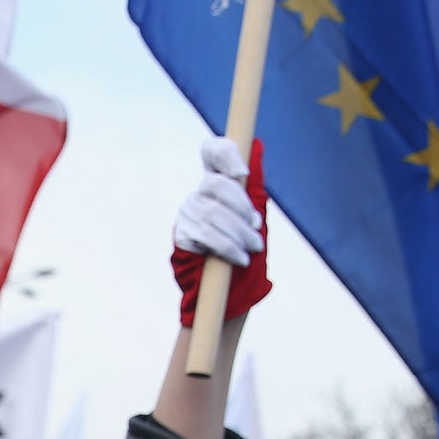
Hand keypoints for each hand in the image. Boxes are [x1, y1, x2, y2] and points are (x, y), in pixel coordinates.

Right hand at [172, 137, 269, 325]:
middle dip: (241, 207)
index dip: (225, 153)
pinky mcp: (183, 235)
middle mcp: (200, 193)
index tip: (243, 173)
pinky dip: (228, 247)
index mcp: (219, 181)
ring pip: (213, 213)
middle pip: (216, 184)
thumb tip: (254, 152)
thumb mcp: (252, 215)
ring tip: (254, 248)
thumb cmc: (243, 247)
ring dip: (239, 233)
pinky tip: (240, 258)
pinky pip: (206, 236)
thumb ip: (251, 188)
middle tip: (256, 228)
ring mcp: (188, 213)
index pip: (212, 151)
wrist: (227, 287)